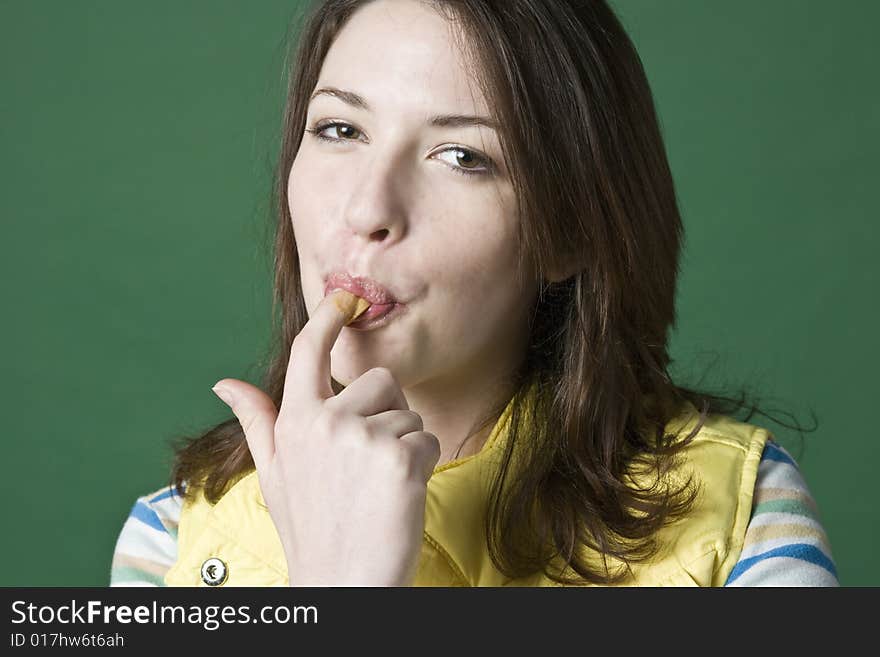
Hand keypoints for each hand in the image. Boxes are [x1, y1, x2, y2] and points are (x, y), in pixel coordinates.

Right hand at [211, 290, 440, 585]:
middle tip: (369, 465)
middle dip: (385, 414)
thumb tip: (224, 383)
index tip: (342, 298)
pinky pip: (427, 440)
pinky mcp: (399, 457)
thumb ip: (258, 422)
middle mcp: (324, 422)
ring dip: (403, 446)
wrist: (345, 583)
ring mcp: (362, 438)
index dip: (326, 319)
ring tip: (380, 486)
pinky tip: (399, 495)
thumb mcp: (275, 474)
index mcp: (294, 422)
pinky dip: (423, 466)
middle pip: (379, 381)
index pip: (307, 354)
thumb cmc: (313, 529)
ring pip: (407, 414)